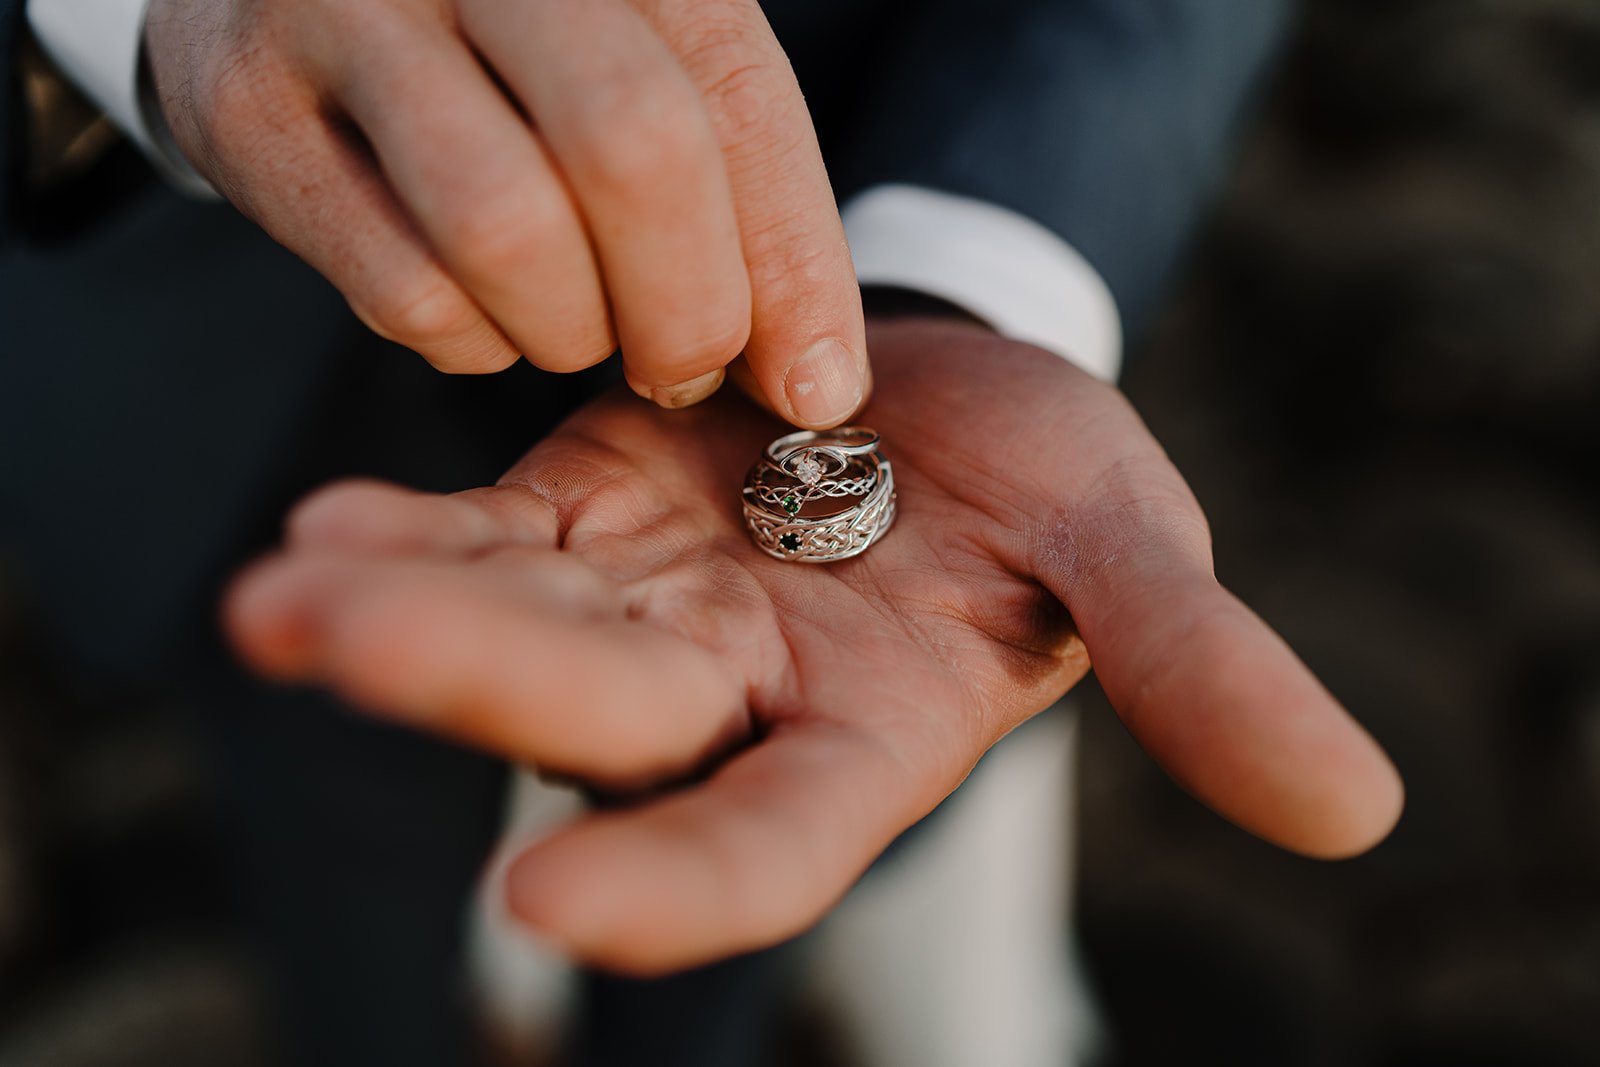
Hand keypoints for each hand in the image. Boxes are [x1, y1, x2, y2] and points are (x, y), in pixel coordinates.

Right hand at [144, 0, 866, 423]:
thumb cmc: (498, 44)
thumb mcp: (634, 65)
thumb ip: (729, 186)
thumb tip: (811, 378)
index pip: (737, 94)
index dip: (792, 262)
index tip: (816, 387)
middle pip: (633, 149)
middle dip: (687, 309)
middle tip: (683, 369)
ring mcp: (348, 15)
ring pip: (508, 230)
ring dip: (568, 330)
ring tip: (573, 325)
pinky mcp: (250, 112)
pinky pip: (403, 290)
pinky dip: (469, 343)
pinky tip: (481, 312)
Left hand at [227, 318, 1402, 973]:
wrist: (942, 401)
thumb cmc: (1050, 500)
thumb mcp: (1133, 560)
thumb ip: (1204, 675)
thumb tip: (1354, 812)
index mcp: (865, 737)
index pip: (767, 842)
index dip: (677, 883)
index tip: (555, 904)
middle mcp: (732, 695)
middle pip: (600, 717)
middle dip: (470, 684)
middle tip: (325, 638)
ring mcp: (640, 605)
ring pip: (512, 625)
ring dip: (394, 612)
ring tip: (285, 591)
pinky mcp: (578, 514)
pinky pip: (477, 534)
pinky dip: (405, 530)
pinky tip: (324, 525)